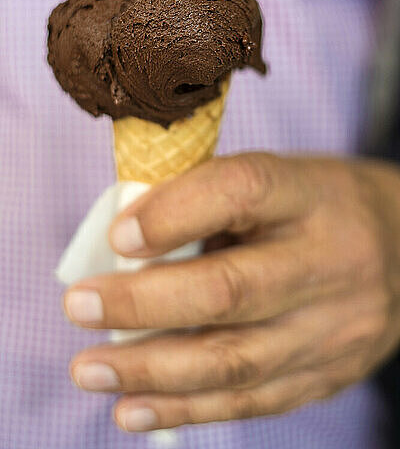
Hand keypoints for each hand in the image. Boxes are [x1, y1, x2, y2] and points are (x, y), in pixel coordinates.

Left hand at [63, 153, 399, 431]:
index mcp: (312, 194)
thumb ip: (211, 202)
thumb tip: (126, 242)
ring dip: (151, 371)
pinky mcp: (329, 372)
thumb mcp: (279, 179)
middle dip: (144, 305)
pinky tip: (133, 408)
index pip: (243, 191)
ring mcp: (335, 326)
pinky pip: (253, 400)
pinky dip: (186, 407)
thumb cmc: (318, 204)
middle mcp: (331, 261)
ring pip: (235, 361)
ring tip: (90, 369)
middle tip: (79, 307)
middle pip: (232, 290)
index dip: (174, 213)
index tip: (118, 236)